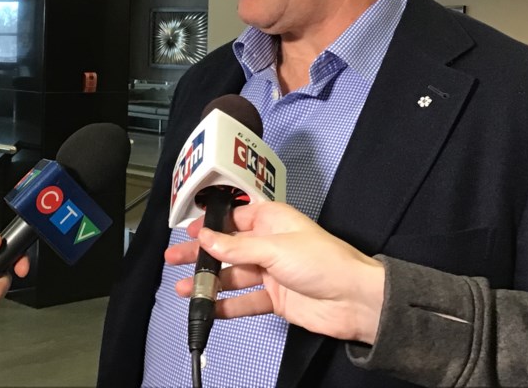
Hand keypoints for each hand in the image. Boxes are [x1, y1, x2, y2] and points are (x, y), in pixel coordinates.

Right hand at [165, 202, 385, 344]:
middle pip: (227, 249)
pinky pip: (244, 301)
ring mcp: (271, 273)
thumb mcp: (276, 248)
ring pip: (232, 276)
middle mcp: (269, 244)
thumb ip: (237, 247)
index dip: (210, 225)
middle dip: (200, 255)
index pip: (234, 218)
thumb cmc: (326, 261)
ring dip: (208, 283)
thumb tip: (208, 238)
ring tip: (184, 289)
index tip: (188, 232)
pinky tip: (208, 309)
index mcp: (272, 221)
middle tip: (174, 260)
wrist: (354, 300)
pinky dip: (225, 305)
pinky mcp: (275, 298)